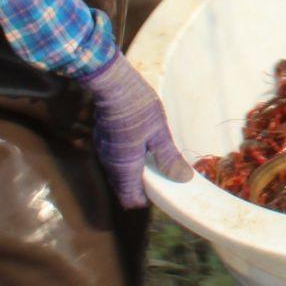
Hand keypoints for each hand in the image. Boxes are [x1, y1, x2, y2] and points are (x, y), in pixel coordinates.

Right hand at [79, 53, 192, 206]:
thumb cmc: (139, 110)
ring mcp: (103, 153)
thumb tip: (183, 179)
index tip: (164, 191)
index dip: (146, 200)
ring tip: (157, 160)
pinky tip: (143, 147)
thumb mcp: (160, 134)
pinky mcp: (102, 141)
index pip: (130, 199)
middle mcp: (110, 165)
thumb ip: (169, 158)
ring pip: (119, 174)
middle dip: (143, 187)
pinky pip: (115, 160)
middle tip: (165, 175)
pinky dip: (128, 161)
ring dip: (136, 172)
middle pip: (124, 188)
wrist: (113, 85)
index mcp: (124, 167)